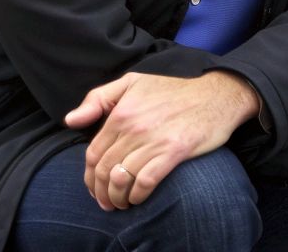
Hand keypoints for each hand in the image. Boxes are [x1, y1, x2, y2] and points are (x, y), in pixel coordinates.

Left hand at [63, 71, 259, 210]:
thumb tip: (71, 121)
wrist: (216, 95)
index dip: (89, 177)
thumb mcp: (132, 83)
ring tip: (120, 204)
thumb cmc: (173, 90)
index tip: (94, 188)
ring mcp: (153, 140)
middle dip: (100, 192)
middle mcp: (133, 127)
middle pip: (104, 170)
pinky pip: (145, 181)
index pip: (93, 154)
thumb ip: (98, 99)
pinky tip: (138, 198)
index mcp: (120, 113)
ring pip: (121, 179)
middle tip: (105, 202)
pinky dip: (137, 195)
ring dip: (117, 198)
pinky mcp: (174, 151)